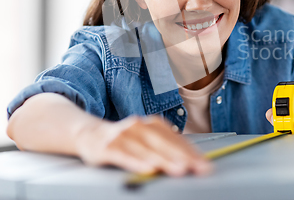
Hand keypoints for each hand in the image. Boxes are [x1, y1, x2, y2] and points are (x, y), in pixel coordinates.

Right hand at [75, 115, 211, 175]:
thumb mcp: (144, 139)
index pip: (174, 139)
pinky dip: (137, 162)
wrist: (88, 133)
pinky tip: (148, 169)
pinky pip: (124, 155)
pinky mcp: (107, 147)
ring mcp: (122, 135)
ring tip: (179, 169)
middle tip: (197, 167)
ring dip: (164, 160)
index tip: (204, 163)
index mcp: (150, 124)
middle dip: (182, 156)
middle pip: (163, 143)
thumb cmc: (123, 140)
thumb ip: (164, 147)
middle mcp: (137, 126)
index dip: (190, 152)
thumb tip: (190, 160)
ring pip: (146, 149)